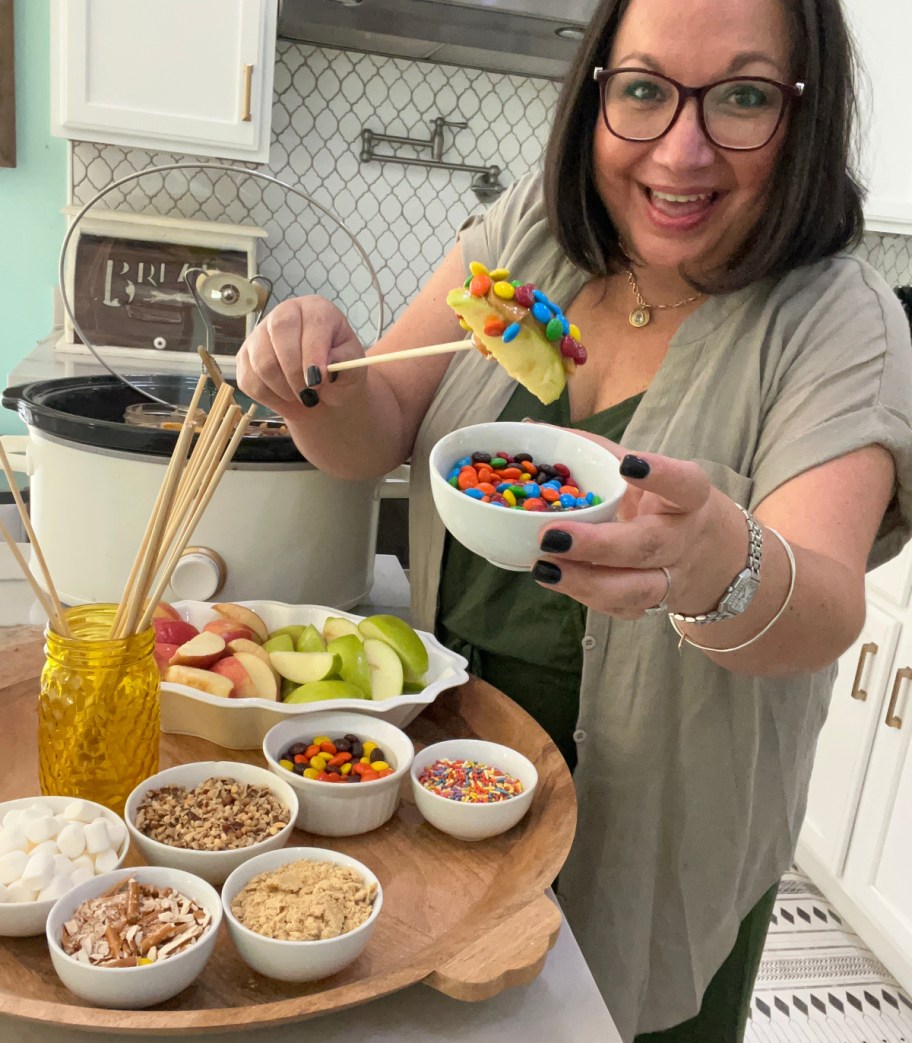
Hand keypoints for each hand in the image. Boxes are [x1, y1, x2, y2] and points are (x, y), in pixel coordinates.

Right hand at [236, 296, 365, 416]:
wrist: (323, 391)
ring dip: (284, 390)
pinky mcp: (245, 358)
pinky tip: (287, 400)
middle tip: (310, 396)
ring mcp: (260, 334)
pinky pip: (249, 381)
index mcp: (316, 309)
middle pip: (279, 333)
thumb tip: (327, 368)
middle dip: (294, 372)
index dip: (313, 352)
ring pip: (262, 362)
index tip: (317, 380)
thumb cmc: (339, 374)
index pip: (311, 322)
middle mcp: (284, 314)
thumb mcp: (354, 368)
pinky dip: (270, 399)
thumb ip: (346, 364)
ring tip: (303, 399)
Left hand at [532, 436, 747, 618]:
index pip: (684, 485)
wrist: (710, 557)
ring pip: (636, 588)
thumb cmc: (662, 502)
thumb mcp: (642, 472)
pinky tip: (557, 581)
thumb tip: (530, 427)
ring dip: (586, 582)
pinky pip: (622, 608)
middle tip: (552, 536)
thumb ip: (595, 451)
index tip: (629, 465)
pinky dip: (588, 598)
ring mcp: (671, 577)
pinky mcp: (654, 604)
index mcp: (688, 498)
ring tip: (544, 568)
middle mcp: (681, 538)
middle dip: (598, 545)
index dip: (662, 475)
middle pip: (647, 545)